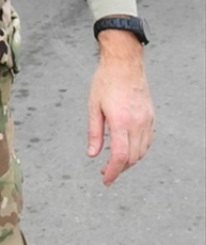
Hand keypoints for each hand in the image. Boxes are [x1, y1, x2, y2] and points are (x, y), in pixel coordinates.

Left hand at [88, 30, 153, 185]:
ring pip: (142, 151)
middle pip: (132, 157)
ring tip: (114, 164)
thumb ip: (93, 132)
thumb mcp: (93, 106)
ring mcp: (147, 120)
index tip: (105, 180)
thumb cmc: (105, 82)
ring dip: (129, 161)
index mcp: (120, 121)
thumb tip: (92, 154)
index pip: (119, 156)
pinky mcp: (151, 117)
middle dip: (119, 169)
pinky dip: (138, 150)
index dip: (113, 172)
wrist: (124, 64)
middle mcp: (137, 123)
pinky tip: (128, 150)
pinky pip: (147, 140)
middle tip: (105, 173)